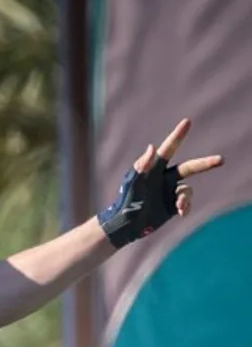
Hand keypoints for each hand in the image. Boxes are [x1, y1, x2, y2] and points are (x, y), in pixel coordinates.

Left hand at [97, 118, 222, 247]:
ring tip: (179, 206)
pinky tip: (181, 212)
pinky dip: (186, 206)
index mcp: (154, 169)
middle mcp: (164, 178)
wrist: (125, 225)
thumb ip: (141, 166)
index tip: (187, 122)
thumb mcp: (132, 184)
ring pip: (187, 190)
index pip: (168, 149)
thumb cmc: (125, 201)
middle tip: (220, 160)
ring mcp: (169, 192)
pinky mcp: (172, 206)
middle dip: (205, 164)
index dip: (178, 136)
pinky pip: (186, 203)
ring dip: (185, 198)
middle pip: (189, 168)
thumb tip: (152, 147)